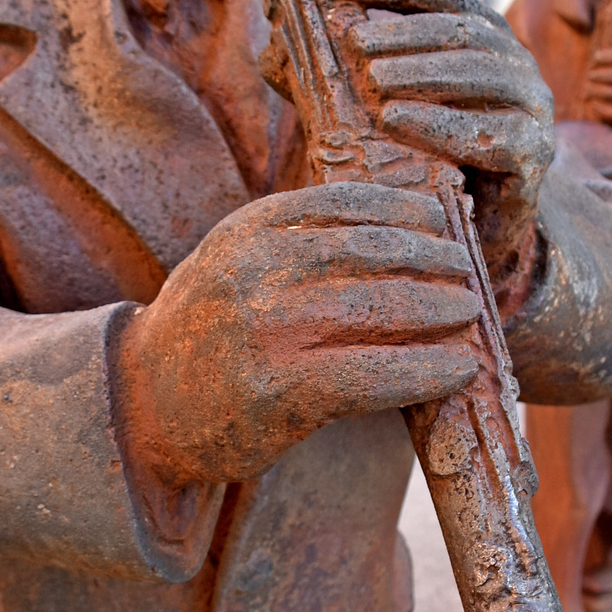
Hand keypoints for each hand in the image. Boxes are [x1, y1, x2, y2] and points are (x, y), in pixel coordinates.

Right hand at [117, 183, 480, 485]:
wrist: (141, 408)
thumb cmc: (208, 337)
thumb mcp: (232, 265)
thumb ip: (293, 243)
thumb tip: (398, 229)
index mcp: (245, 231)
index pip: (340, 203)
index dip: (400, 208)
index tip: (436, 217)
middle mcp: (252, 271)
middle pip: (366, 251)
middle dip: (428, 258)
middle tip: (465, 270)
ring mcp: (265, 330)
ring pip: (376, 307)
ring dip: (436, 308)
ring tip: (469, 312)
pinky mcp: (280, 390)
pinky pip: (373, 374)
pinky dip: (426, 370)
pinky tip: (458, 370)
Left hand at [326, 0, 554, 275]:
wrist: (480, 228)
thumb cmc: (427, 158)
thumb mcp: (388, 107)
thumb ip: (349, 71)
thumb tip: (274, 42)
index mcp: (484, 37)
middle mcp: (516, 63)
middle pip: (462, 31)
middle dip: (404, 32)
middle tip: (353, 41)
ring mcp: (533, 107)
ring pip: (481, 74)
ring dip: (421, 71)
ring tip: (371, 77)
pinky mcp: (535, 154)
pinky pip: (490, 133)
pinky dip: (440, 124)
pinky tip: (396, 119)